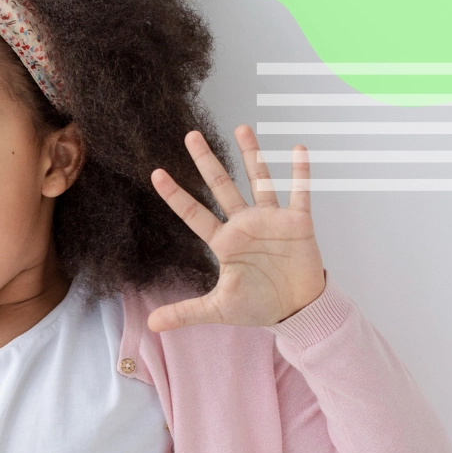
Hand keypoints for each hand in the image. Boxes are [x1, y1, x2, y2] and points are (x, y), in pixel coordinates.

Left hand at [147, 124, 325, 331]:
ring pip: (257, 180)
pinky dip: (299, 171)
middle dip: (205, 161)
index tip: (156, 173)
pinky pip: (298, 192)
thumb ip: (185, 312)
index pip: (193, 213)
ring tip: (241, 127)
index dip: (176, 194)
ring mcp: (270, 220)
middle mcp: (243, 224)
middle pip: (220, 186)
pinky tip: (296, 148)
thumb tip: (152, 325)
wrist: (297, 311)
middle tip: (190, 135)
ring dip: (251, 155)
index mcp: (223, 242)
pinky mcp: (297, 222)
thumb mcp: (218, 310)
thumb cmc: (258, 307)